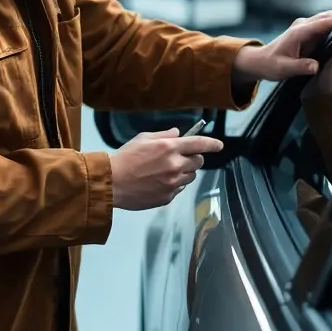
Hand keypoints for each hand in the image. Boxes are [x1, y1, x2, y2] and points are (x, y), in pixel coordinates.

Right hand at [109, 129, 224, 210]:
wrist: (111, 182)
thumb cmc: (125, 157)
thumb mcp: (143, 138)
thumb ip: (164, 135)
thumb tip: (178, 133)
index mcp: (170, 148)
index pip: (199, 144)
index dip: (212, 144)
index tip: (219, 145)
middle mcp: (175, 165)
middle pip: (198, 162)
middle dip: (193, 158)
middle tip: (181, 158)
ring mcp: (173, 183)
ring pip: (191, 177)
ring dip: (184, 172)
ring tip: (166, 171)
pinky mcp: (168, 197)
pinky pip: (179, 189)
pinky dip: (174, 184)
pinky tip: (159, 182)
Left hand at [234, 10, 331, 82]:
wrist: (261, 61)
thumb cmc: (271, 65)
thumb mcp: (283, 69)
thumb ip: (300, 67)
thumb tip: (316, 67)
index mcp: (299, 32)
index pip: (324, 22)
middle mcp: (305, 25)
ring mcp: (308, 27)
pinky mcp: (311, 32)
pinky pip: (330, 28)